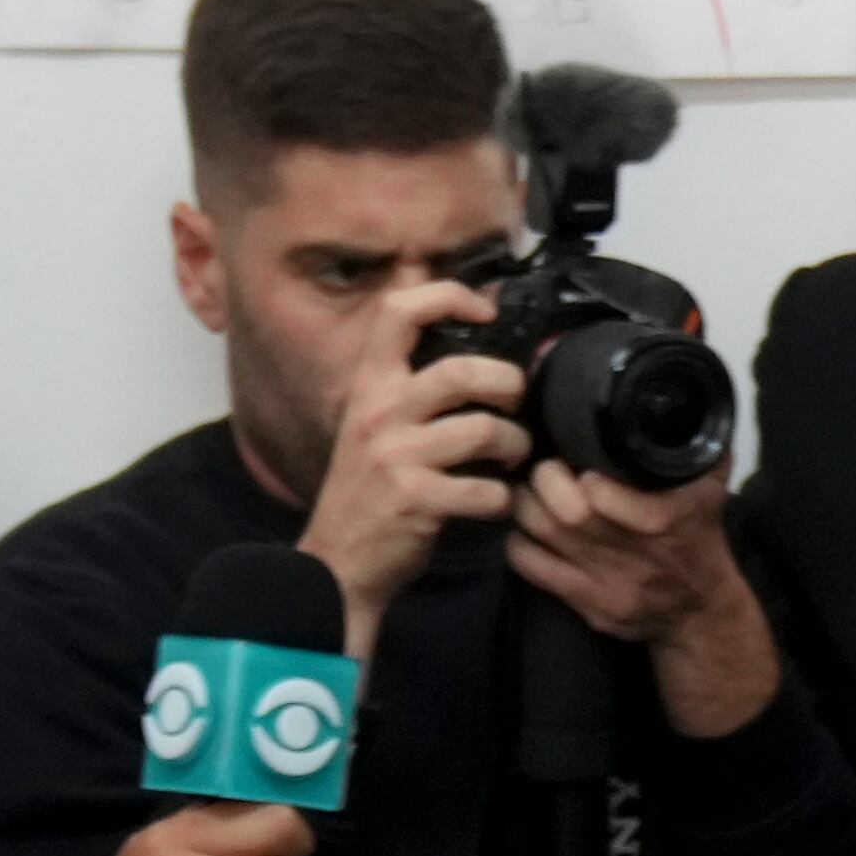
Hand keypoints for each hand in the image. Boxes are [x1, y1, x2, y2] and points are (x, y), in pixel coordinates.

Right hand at [296, 276, 527, 656]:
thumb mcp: (374, 420)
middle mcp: (379, 412)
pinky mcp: (417, 500)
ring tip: (515, 456)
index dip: (448, 296)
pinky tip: (495, 502)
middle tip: (516, 400)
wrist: (338, 559)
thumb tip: (454, 326)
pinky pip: (486, 490)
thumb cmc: (369, 487)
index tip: (485, 310)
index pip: (398, 311)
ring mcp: (397, 456)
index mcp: (370, 385)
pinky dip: (503, 499)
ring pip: (484, 430)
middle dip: (507, 383)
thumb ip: (406, 379)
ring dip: (516, 444)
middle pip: (461, 372)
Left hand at [506, 459, 778, 736]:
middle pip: (564, 511)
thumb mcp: (710, 490)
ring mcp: (607, 583)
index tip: (575, 456)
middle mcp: (634, 554)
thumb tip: (682, 401)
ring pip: (539, 532)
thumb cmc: (699, 538)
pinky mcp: (587, 604)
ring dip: (525, 504)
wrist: (701, 610)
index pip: (600, 493)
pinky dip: (518, 541)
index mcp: (664, 520)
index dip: (578, 470)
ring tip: (532, 490)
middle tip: (545, 468)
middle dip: (544, 480)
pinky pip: (529, 566)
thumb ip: (698, 447)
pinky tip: (529, 529)